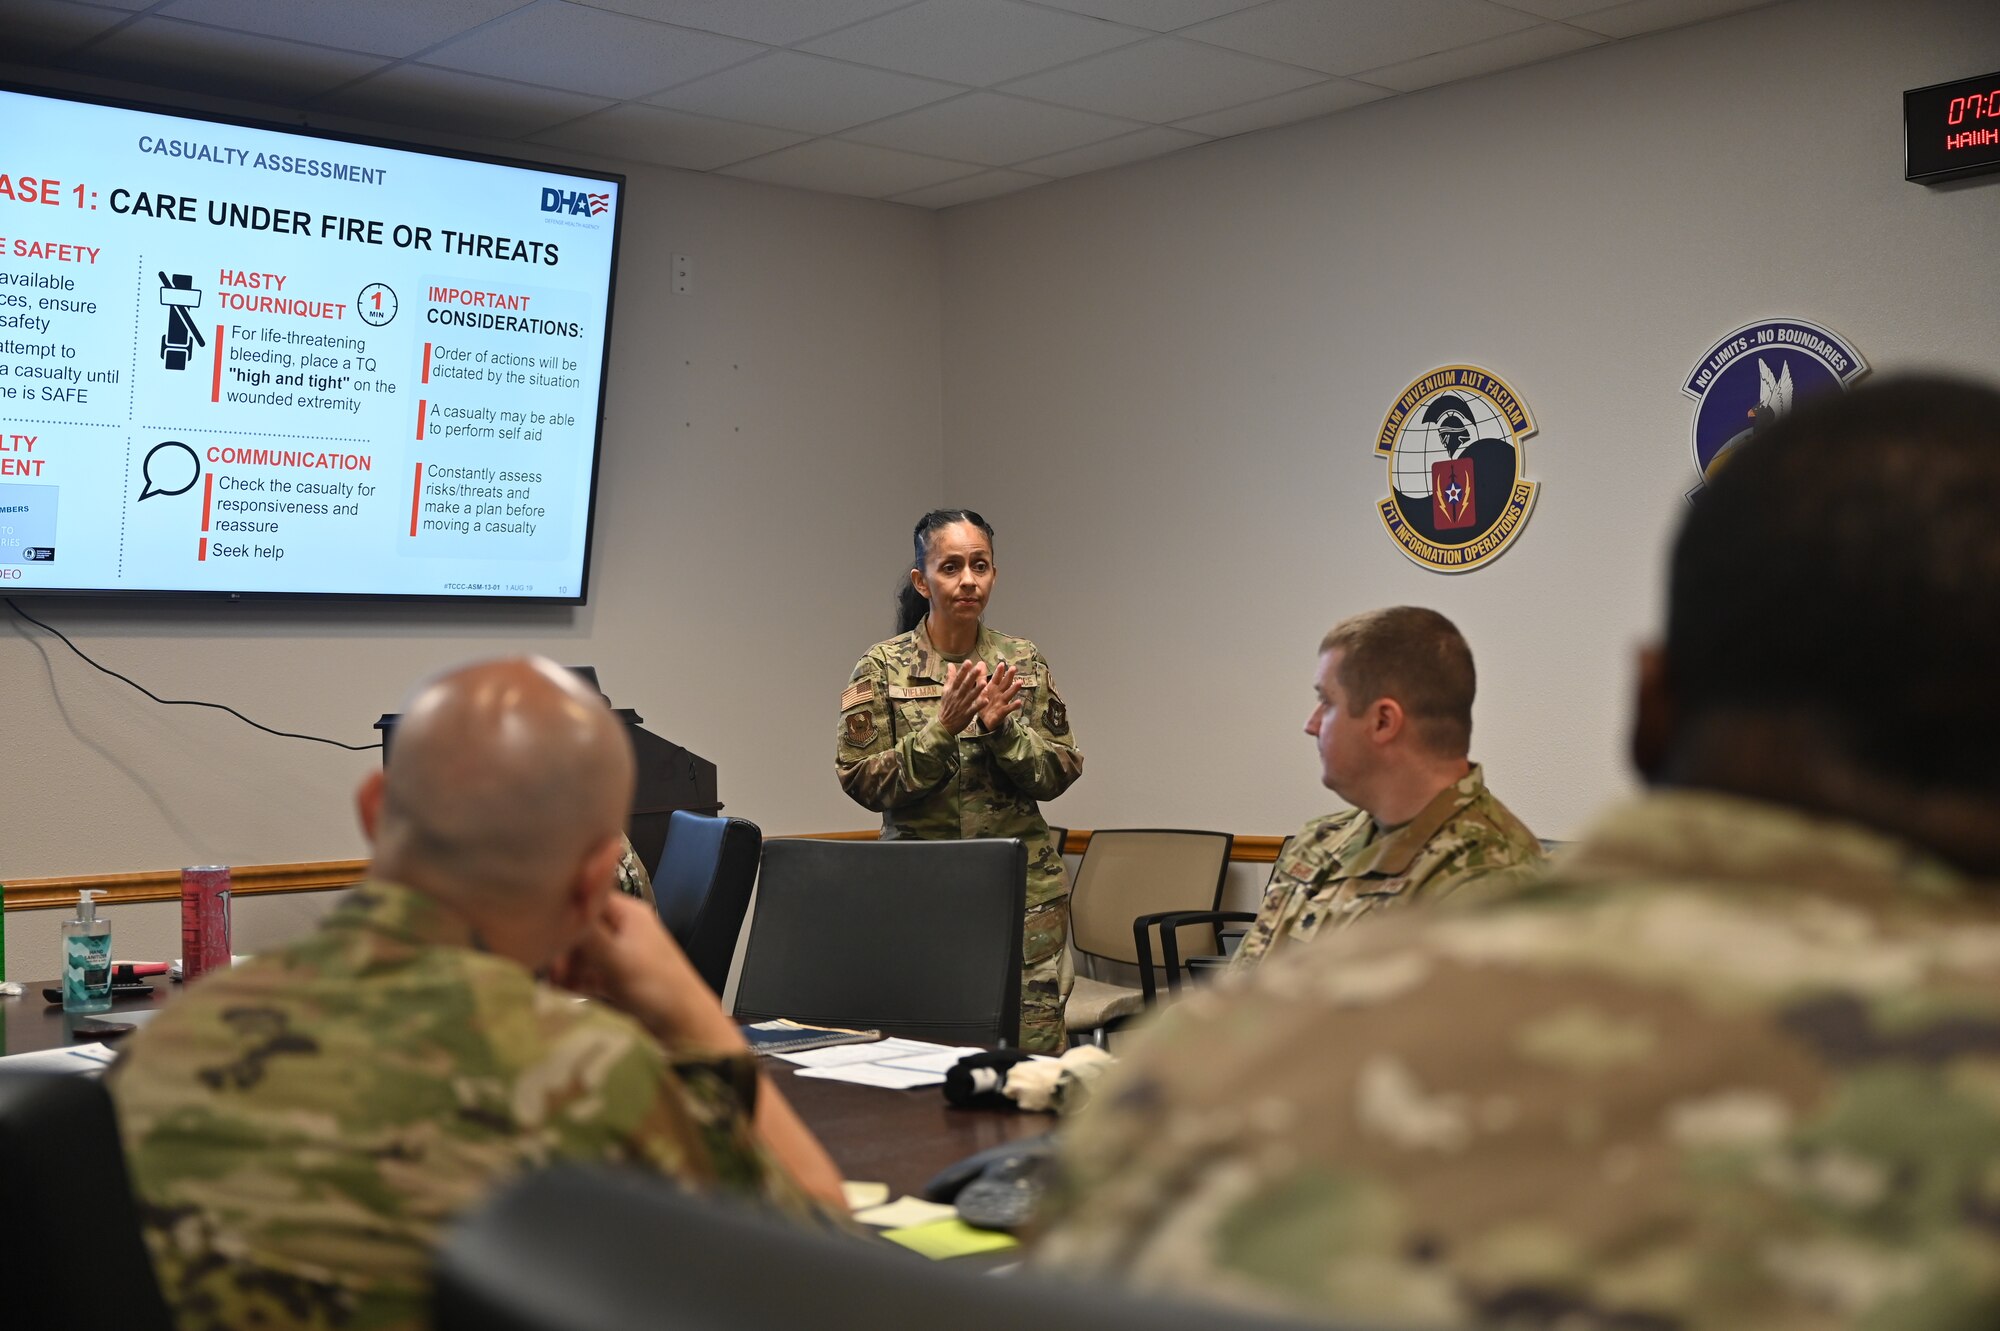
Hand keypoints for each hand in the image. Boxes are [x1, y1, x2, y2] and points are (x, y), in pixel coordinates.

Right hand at [551, 893, 741, 1050]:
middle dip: (564, 949)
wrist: (684, 1026)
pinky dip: (576, 982)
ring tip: (558, 986)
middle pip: (581, 928)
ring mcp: (622, 954)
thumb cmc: (656, 987)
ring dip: (568, 969)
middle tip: (555, 972)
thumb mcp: (614, 957)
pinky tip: (565, 994)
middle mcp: (625, 929)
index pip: (587, 899)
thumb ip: (584, 930)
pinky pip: (589, 974)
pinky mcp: (619, 978)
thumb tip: (559, 898)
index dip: (565, 916)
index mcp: (629, 913)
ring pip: (583, 953)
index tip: (546, 937)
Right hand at [937, 659, 986, 733]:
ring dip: (978, 690)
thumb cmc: (947, 705)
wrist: (945, 724)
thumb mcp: (946, 691)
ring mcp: (963, 705)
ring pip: (971, 696)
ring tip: (984, 683)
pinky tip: (986, 700)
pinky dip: (980, 704)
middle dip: (971, 677)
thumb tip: (950, 664)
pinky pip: (974, 708)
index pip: (958, 678)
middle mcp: (958, 696)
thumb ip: (950, 677)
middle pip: (965, 685)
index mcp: (953, 690)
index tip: (968, 662)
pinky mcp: (968, 714)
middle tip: (978, 668)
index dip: (963, 670)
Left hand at [976, 659, 1023, 730]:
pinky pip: (1009, 708)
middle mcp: (999, 693)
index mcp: (993, 687)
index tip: (1002, 664)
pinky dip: (1014, 706)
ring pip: (1009, 694)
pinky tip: (1019, 702)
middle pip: (1005, 684)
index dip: (999, 672)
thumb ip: (980, 677)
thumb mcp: (981, 689)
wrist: (984, 720)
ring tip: (1020, 682)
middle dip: (1009, 676)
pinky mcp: (1003, 711)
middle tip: (1014, 668)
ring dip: (1014, 688)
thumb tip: (980, 662)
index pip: (996, 678)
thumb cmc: (984, 701)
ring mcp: (1002, 702)